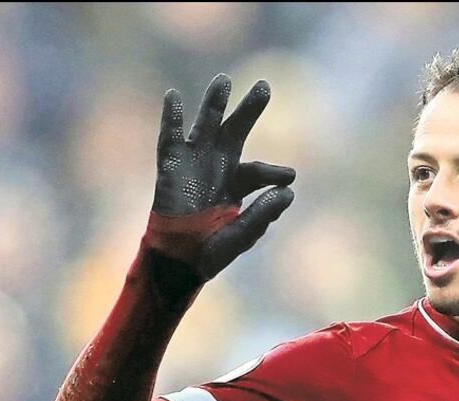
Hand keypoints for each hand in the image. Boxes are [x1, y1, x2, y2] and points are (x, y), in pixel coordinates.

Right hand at [146, 74, 294, 281]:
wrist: (177, 262)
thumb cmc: (211, 251)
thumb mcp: (242, 234)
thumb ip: (263, 214)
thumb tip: (289, 192)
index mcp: (237, 185)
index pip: (259, 171)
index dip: (274, 171)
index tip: (288, 176)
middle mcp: (217, 167)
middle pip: (235, 132)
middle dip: (249, 110)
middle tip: (264, 87)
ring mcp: (193, 164)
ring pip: (205, 126)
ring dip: (214, 103)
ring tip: (224, 80)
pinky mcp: (170, 166)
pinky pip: (170, 137)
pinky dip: (171, 117)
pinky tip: (174, 96)